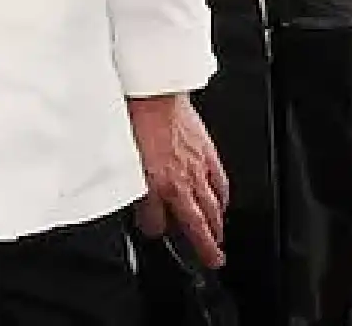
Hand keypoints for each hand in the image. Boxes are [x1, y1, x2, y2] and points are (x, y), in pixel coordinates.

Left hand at [127, 93, 229, 268]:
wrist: (155, 95)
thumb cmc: (138, 124)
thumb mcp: (126, 165)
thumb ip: (139, 194)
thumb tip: (147, 214)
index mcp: (161, 185)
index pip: (170, 222)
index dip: (173, 237)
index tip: (175, 244)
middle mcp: (182, 180)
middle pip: (200, 219)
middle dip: (207, 242)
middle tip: (213, 256)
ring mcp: (198, 167)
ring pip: (213, 203)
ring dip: (218, 223)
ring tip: (219, 234)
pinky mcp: (208, 152)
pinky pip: (221, 181)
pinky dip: (224, 195)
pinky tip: (223, 199)